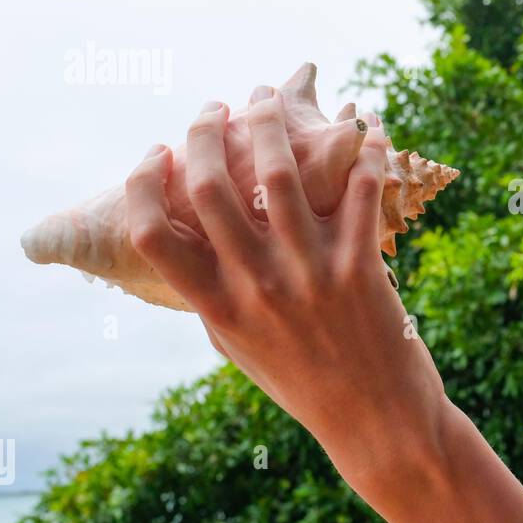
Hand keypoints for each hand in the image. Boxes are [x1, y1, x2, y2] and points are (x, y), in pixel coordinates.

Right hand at [124, 87, 449, 481]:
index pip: (151, 234)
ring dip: (272, 124)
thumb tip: (190, 246)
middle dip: (206, 131)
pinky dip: (365, 150)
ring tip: (268, 99)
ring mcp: (309, 275)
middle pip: (210, 188)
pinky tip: (366, 125)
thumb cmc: (304, 383)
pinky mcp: (361, 268)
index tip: (156, 153)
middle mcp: (256, 288)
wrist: (377, 422)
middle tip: (214, 109)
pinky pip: (360, 191)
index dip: (144, 183)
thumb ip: (213, 298)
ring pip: (279, 176)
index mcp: (217, 308)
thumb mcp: (241, 348)